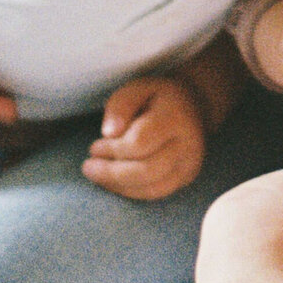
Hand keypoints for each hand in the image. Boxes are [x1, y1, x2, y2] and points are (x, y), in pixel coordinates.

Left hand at [82, 74, 205, 200]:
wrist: (193, 105)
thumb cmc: (157, 97)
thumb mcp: (137, 89)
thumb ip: (120, 106)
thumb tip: (109, 133)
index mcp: (175, 117)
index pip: (139, 143)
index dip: (112, 149)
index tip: (94, 147)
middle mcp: (189, 143)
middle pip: (147, 171)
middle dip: (111, 173)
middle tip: (89, 167)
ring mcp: (190, 163)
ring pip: (152, 188)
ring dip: (118, 186)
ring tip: (98, 175)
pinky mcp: (186, 177)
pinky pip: (156, 193)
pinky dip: (130, 192)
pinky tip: (114, 182)